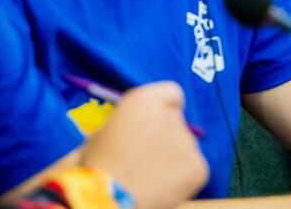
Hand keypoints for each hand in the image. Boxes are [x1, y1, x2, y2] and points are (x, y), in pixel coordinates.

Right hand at [80, 82, 207, 208]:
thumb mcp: (102, 132)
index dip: (164, 108)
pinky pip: (193, 169)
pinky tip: (160, 188)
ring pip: (185, 146)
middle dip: (166, 136)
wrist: (103, 200)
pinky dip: (182, 179)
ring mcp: (187, 142)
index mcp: (143, 101)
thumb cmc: (93, 168)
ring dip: (172, 158)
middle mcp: (169, 116)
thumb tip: (139, 127)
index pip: (170, 93)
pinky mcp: (197, 167)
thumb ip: (129, 122)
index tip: (157, 122)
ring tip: (147, 177)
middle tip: (146, 158)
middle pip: (177, 121)